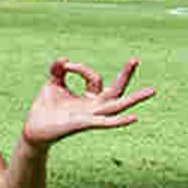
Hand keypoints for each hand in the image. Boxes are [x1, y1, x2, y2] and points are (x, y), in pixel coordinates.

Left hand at [22, 57, 155, 147]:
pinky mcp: (85, 124)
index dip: (81, 68)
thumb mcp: (53, 84)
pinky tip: (134, 117)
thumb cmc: (46, 108)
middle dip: (125, 74)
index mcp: (90, 97)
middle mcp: (95, 107)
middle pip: (116, 90)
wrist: (34, 128)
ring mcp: (93, 116)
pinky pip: (106, 122)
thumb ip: (58, 70)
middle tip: (136, 59)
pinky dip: (120, 121)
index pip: (95, 77)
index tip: (65, 66)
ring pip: (118, 106)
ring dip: (135, 99)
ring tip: (152, 90)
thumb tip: (64, 59)